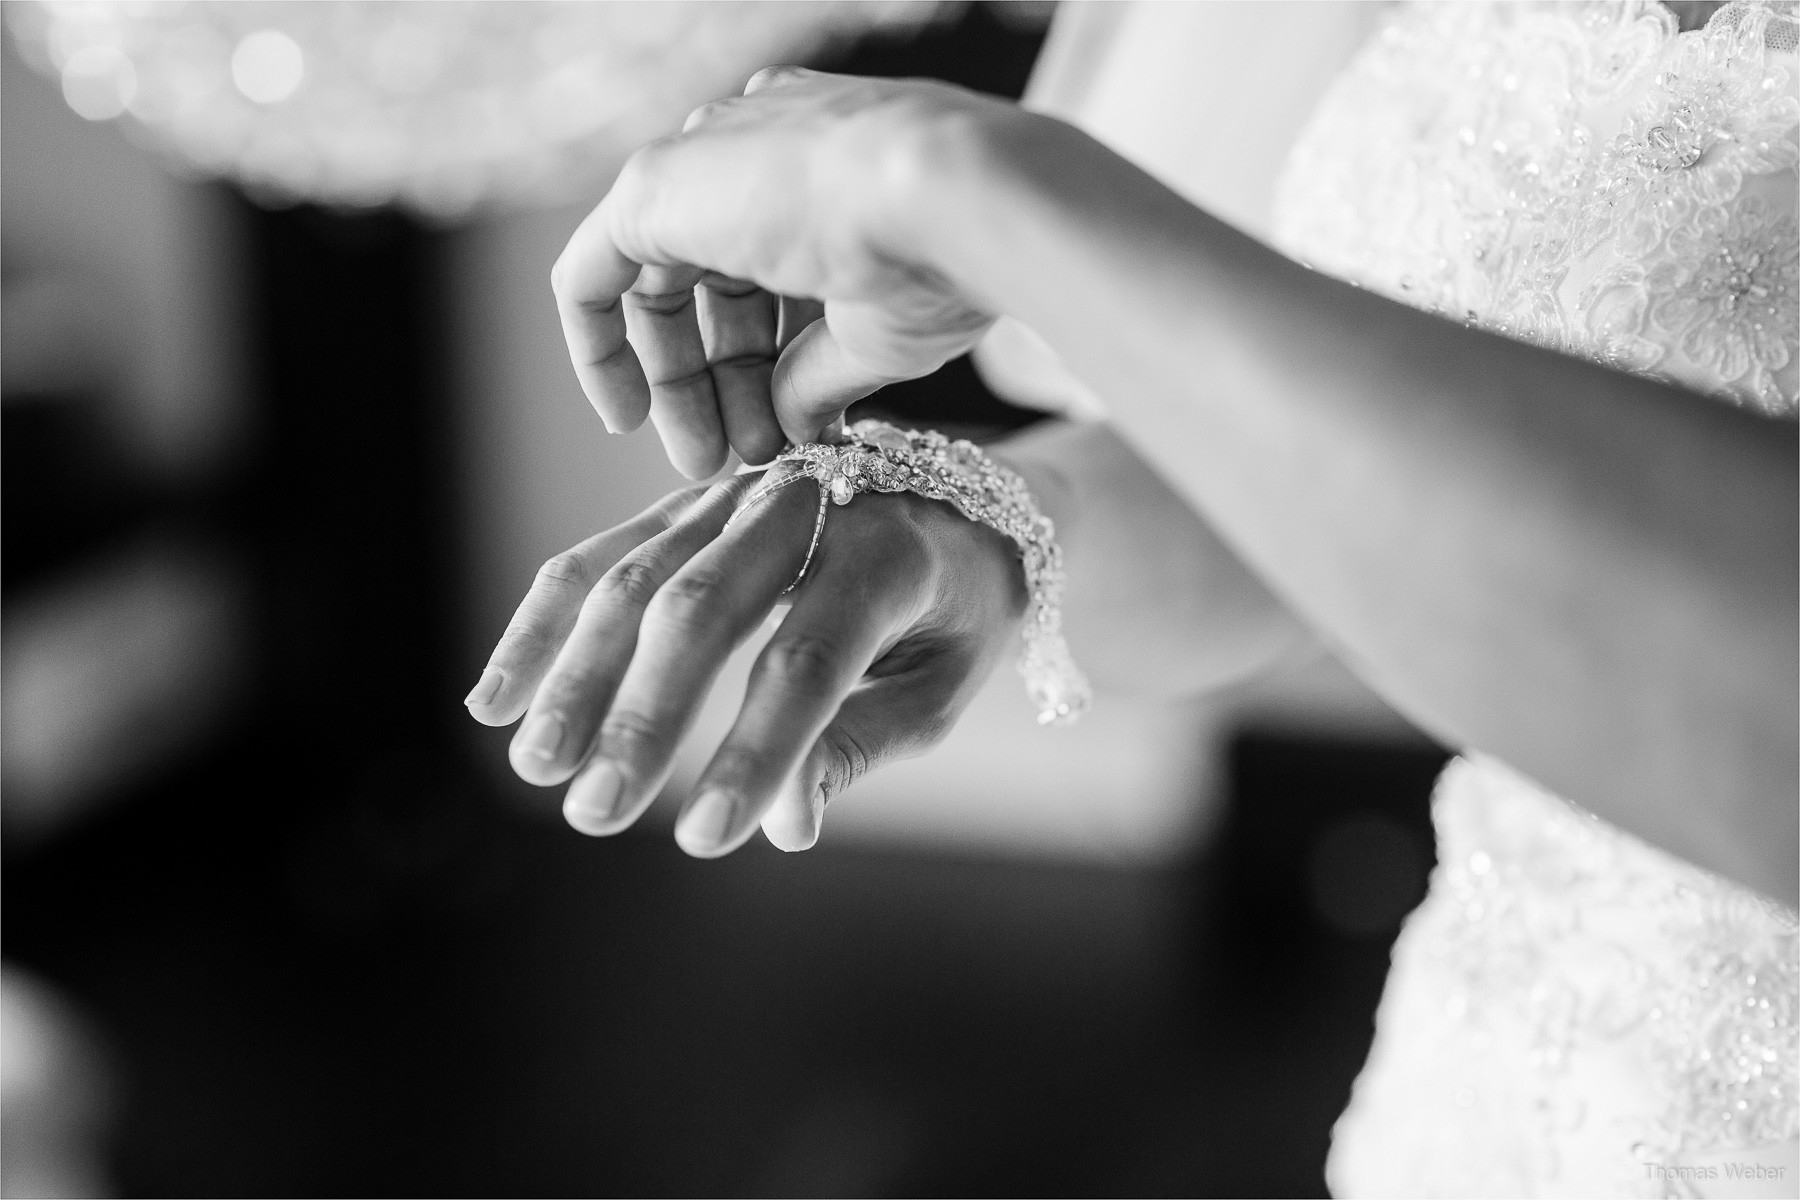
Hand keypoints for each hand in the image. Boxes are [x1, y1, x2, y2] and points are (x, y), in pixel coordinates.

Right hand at [464, 469, 1025, 854]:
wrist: (964, 492)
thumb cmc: (959, 607)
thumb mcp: (944, 681)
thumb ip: (862, 743)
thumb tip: (783, 826)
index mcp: (889, 553)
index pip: (808, 659)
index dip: (754, 750)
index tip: (708, 837)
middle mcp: (804, 502)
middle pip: (702, 606)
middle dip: (641, 715)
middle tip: (597, 814)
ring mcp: (733, 494)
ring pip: (632, 575)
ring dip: (574, 676)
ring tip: (536, 767)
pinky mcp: (683, 505)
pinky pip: (599, 558)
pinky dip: (543, 627)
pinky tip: (495, 701)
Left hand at [552, 67, 1014, 476]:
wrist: (949, 193)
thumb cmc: (940, 257)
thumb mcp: (878, 333)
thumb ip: (819, 374)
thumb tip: (790, 425)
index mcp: (818, 168)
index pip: (770, 272)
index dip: (768, 359)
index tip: (777, 429)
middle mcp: (753, 152)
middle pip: (712, 282)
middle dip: (724, 382)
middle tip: (742, 457)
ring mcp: (702, 164)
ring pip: (660, 286)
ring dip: (683, 383)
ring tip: (715, 459)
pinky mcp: (651, 190)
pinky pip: (590, 275)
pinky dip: (599, 348)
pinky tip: (624, 416)